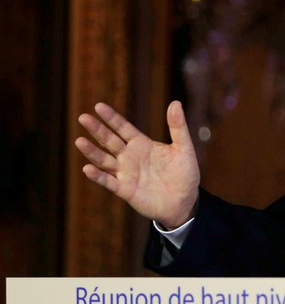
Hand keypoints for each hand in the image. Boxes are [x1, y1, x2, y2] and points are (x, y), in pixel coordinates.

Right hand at [75, 101, 200, 228]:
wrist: (185, 201)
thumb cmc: (185, 173)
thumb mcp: (184, 148)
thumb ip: (178, 127)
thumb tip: (176, 102)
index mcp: (142, 144)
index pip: (123, 128)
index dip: (111, 118)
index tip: (98, 106)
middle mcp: (130, 157)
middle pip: (109, 141)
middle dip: (97, 129)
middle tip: (83, 117)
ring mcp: (125, 173)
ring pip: (104, 160)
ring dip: (92, 151)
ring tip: (79, 141)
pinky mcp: (125, 190)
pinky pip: (108, 182)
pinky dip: (98, 176)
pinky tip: (87, 168)